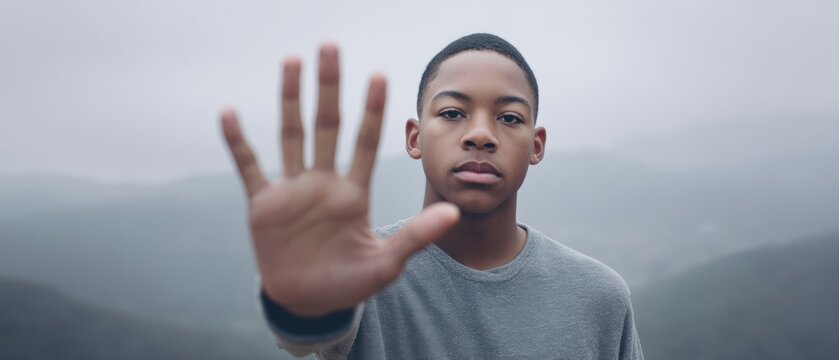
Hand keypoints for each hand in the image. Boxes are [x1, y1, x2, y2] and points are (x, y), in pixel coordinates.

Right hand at [221, 44, 459, 316]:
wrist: (308, 303)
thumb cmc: (350, 282)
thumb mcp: (386, 263)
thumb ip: (416, 236)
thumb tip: (453, 213)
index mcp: (353, 193)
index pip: (365, 143)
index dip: (371, 111)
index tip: (379, 77)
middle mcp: (323, 182)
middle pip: (327, 125)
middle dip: (329, 87)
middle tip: (330, 46)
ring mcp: (292, 189)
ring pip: (291, 135)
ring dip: (289, 99)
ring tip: (291, 61)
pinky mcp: (264, 203)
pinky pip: (249, 167)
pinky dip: (238, 142)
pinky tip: (229, 113)